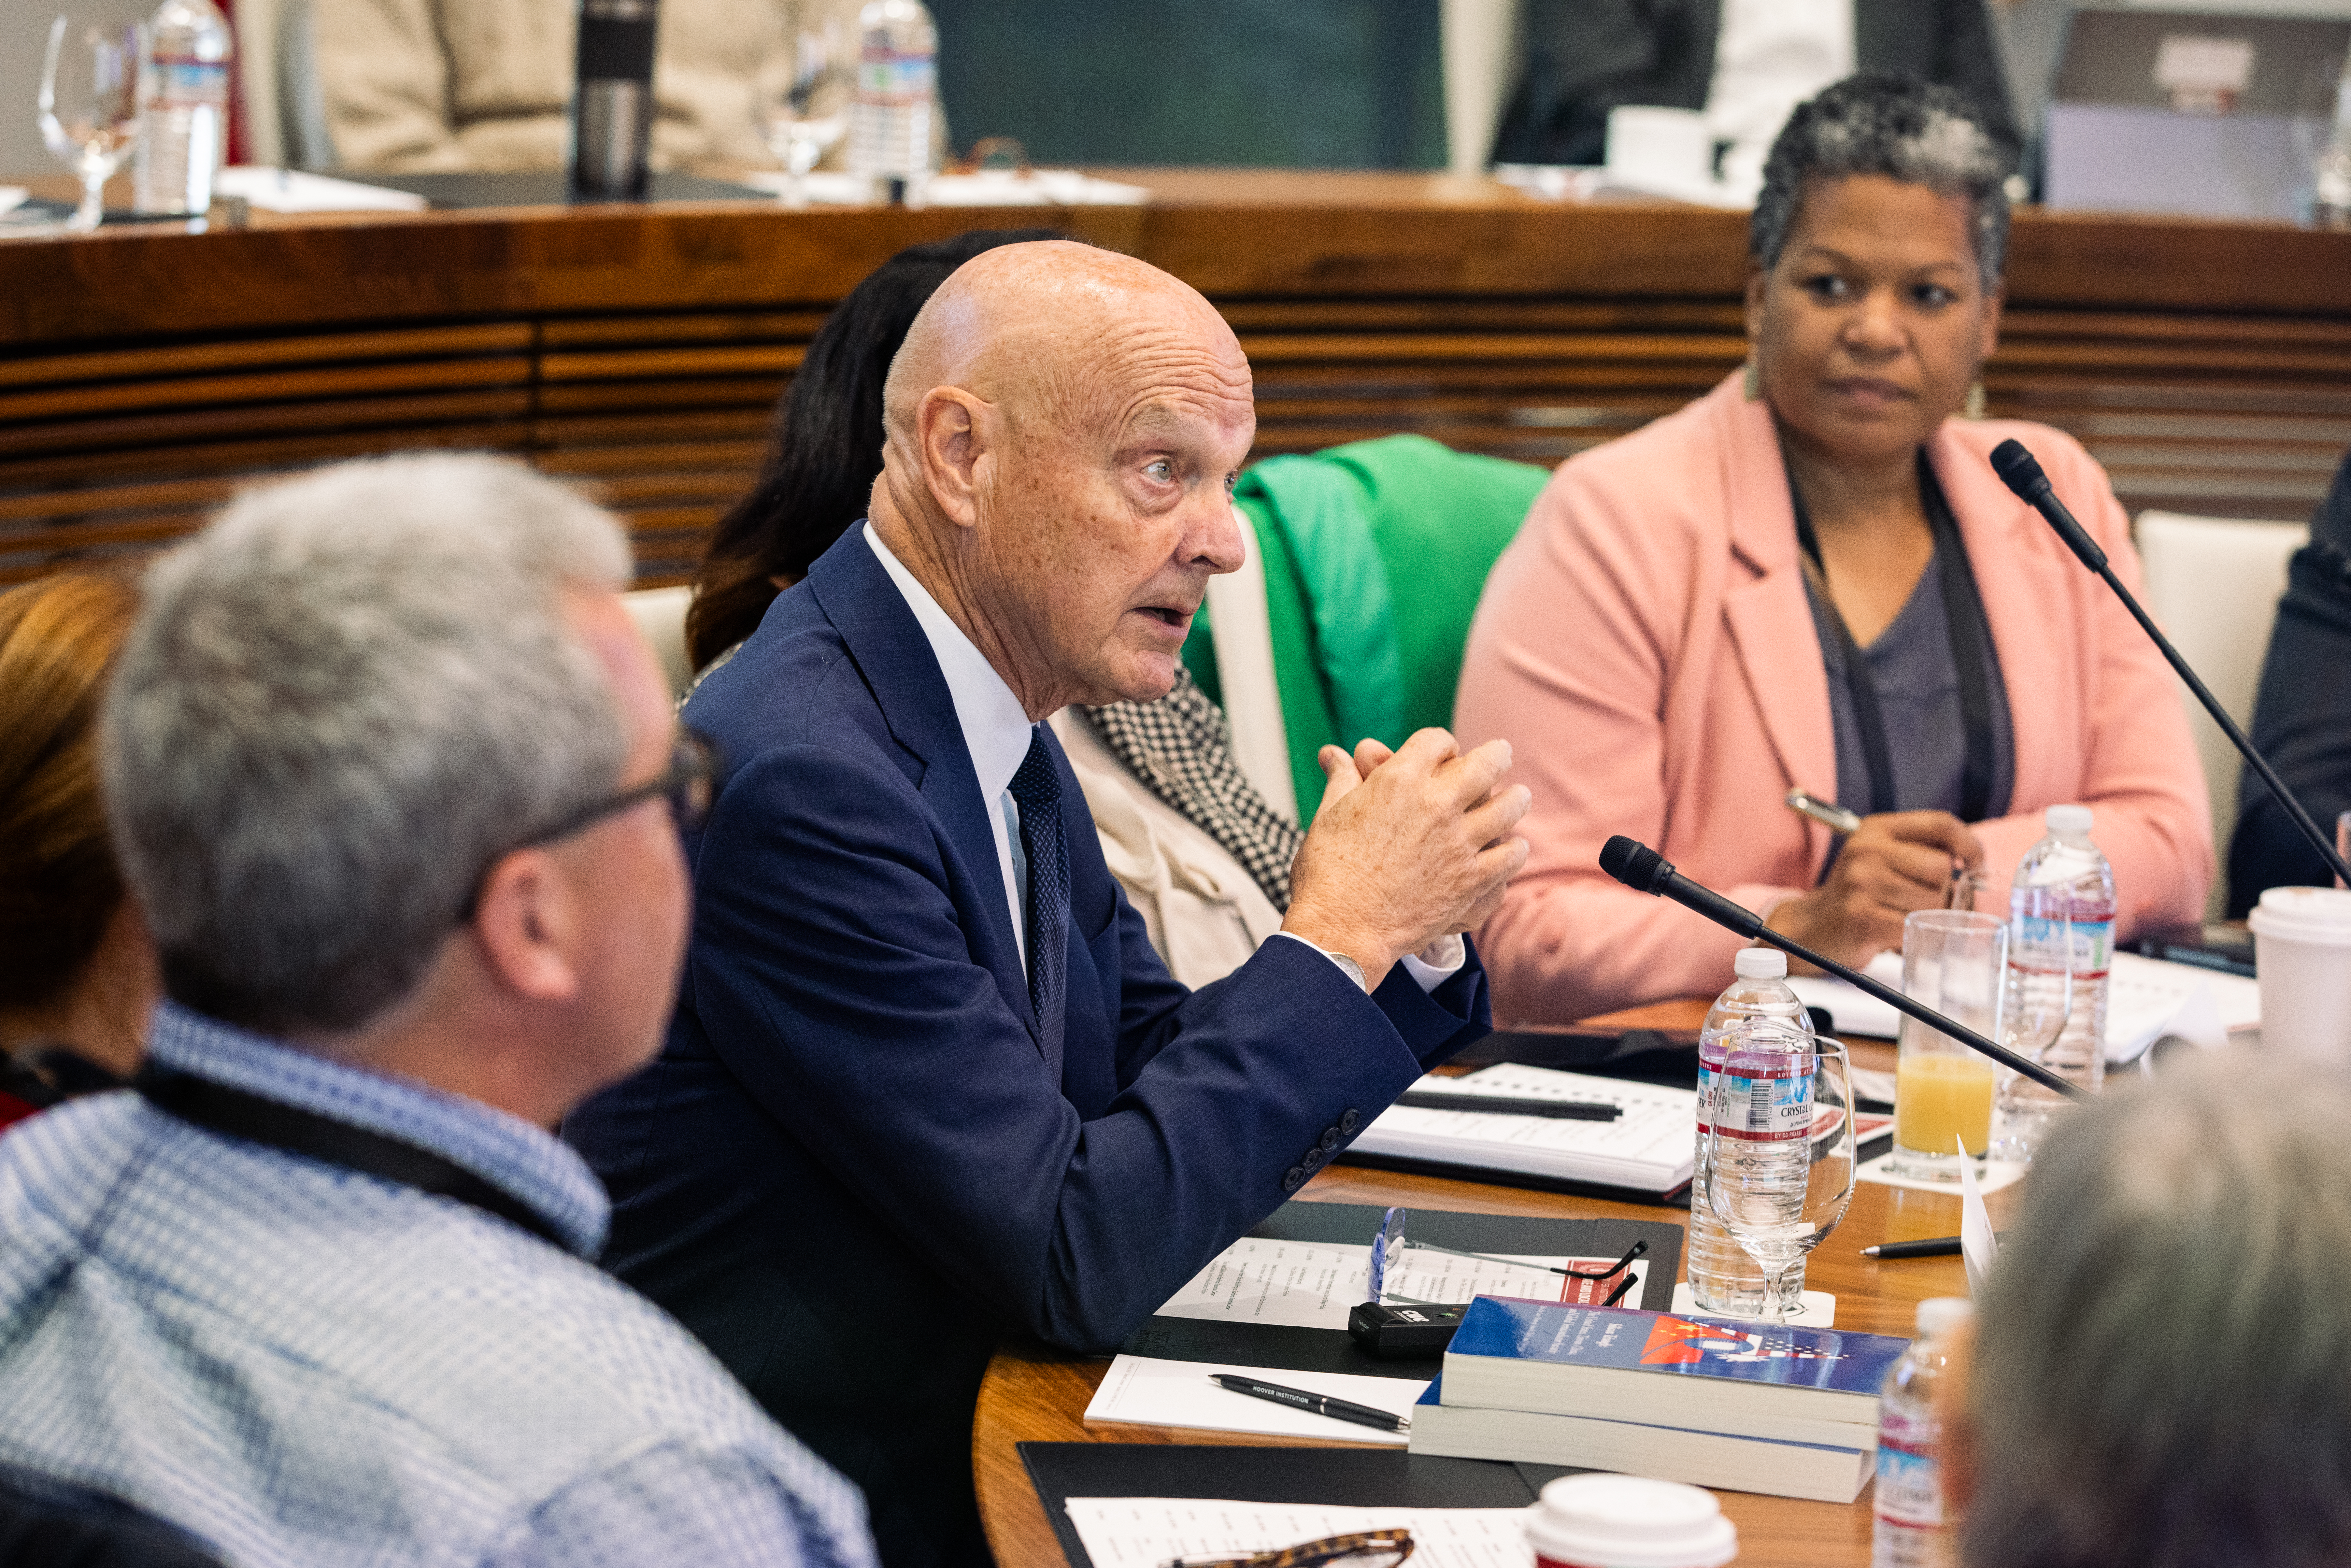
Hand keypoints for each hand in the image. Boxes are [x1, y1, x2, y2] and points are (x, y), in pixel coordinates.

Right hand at [1281, 728, 1530, 989]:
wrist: (1342, 928)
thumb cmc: (1329, 873)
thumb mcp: (1329, 816)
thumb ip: (1341, 779)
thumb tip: (1332, 754)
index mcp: (1399, 780)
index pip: (1436, 740)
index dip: (1442, 743)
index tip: (1445, 751)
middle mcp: (1437, 805)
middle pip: (1486, 763)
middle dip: (1496, 755)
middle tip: (1501, 754)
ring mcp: (1459, 843)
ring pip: (1508, 808)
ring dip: (1515, 799)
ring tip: (1518, 797)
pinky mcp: (1472, 880)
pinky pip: (1510, 856)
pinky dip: (1514, 849)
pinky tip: (1513, 847)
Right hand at [1765, 810, 1983, 968]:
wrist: (1811, 928)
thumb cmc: (1857, 894)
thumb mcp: (1881, 857)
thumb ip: (1920, 849)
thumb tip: (1975, 865)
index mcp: (1876, 829)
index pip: (1940, 824)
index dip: (1969, 844)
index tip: (1975, 865)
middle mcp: (1867, 850)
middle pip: (1941, 868)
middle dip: (1943, 891)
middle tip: (1927, 903)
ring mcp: (1863, 883)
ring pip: (1932, 901)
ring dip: (1928, 917)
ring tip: (1903, 918)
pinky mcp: (1863, 917)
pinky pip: (1915, 926)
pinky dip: (1914, 935)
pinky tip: (1896, 934)